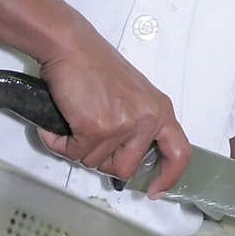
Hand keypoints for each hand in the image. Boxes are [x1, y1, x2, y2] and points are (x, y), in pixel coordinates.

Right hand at [0, 0, 190, 197]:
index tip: (154, 191)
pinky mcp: (97, 127)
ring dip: (77, 149)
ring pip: (96, 162)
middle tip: (86, 141)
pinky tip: (54, 127)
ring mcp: (123, 124)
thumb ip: (137, 124)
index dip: (169, 177)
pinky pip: (73, 153)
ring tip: (70, 123)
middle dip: (102, 162)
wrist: (70, 45)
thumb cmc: (95, 66)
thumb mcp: (133, 95)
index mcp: (160, 111)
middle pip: (126, 168)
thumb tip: (124, 160)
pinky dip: (58, 143)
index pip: (180, 154)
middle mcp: (147, 119)